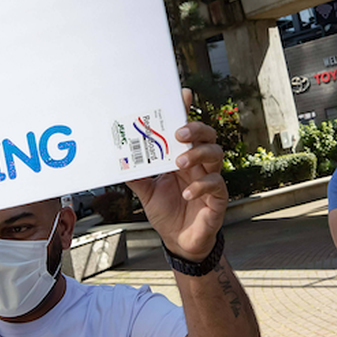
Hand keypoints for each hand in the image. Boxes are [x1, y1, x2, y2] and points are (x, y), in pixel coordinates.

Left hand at [127, 89, 226, 260]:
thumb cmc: (167, 212)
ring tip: (180, 162)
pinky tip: (187, 193)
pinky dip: (201, 186)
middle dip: (196, 129)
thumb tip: (119, 159)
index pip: (188, 130)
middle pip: (208, 136)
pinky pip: (216, 185)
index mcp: (184, 158)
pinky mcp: (217, 198)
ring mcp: (211, 180)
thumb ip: (136, 175)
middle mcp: (200, 165)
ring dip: (199, 154)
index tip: (183, 95)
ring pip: (216, 154)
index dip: (187, 112)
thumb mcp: (146, 191)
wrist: (178, 241)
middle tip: (179, 133)